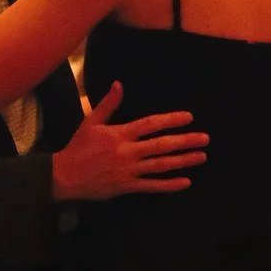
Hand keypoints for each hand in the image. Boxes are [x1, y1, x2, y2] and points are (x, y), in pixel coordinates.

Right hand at [49, 83, 208, 201]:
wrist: (64, 175)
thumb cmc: (79, 147)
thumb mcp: (91, 122)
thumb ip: (108, 104)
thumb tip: (119, 84)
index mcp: (120, 134)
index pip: (150, 124)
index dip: (171, 120)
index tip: (189, 117)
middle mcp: (128, 151)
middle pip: (161, 145)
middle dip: (185, 141)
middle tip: (205, 139)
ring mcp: (129, 170)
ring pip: (161, 165)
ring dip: (183, 161)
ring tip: (201, 157)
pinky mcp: (127, 186)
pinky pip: (152, 186)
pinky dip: (169, 185)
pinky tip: (186, 181)